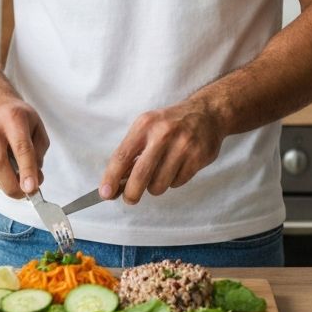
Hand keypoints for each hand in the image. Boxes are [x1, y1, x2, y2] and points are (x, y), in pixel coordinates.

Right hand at [0, 96, 49, 198]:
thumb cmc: (16, 117)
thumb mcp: (37, 128)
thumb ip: (39, 154)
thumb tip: (34, 180)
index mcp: (13, 117)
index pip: (21, 148)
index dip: (27, 171)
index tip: (32, 189)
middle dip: (12, 186)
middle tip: (23, 194)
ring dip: (3, 184)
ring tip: (13, 178)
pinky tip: (0, 170)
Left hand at [98, 101, 223, 204]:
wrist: (207, 113)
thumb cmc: (169, 124)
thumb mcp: (147, 128)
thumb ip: (131, 152)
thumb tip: (114, 183)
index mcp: (145, 125)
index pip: (122, 156)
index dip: (111, 178)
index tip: (105, 194)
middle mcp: (163, 134)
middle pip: (141, 175)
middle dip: (131, 193)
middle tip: (130, 198)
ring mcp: (182, 146)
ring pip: (159, 184)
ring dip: (155, 186)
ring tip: (160, 173)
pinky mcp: (198, 157)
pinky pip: (177, 183)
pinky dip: (173, 181)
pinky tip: (177, 167)